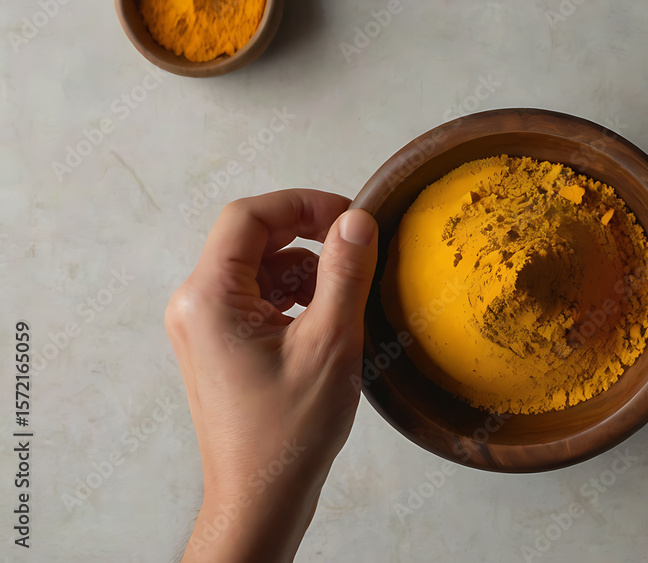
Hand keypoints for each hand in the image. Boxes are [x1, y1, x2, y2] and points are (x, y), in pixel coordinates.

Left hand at [165, 190, 377, 561]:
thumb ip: (344, 274)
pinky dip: (293, 297)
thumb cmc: (287, 434)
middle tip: (356, 247)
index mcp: (209, 298)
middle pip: (252, 240)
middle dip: (307, 237)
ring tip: (343, 299)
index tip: (349, 216)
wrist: (261, 497)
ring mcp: (204, 327)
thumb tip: (357, 221)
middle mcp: (195, 305)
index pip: (249, 217)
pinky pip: (257, 298)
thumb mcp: (329, 344)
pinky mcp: (219, 345)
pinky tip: (324, 320)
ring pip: (258, 269)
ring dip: (304, 270)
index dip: (303, 204)